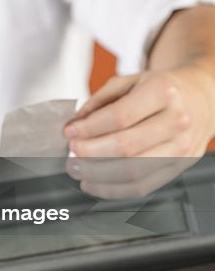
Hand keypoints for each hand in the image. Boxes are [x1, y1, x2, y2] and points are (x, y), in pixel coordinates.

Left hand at [62, 66, 214, 198]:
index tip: (69, 132)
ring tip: (78, 169)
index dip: (89, 128)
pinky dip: (113, 190)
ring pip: (134, 172)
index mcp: (162, 92)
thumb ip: (99, 101)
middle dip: (90, 153)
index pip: (120, 116)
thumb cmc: (163, 89)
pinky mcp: (180, 167)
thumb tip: (75, 124)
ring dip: (98, 175)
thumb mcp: (131, 80)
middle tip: (70, 153)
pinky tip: (95, 183)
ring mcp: (181, 147)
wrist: (201, 97)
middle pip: (126, 147)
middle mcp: (176, 120)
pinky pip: (143, 186)